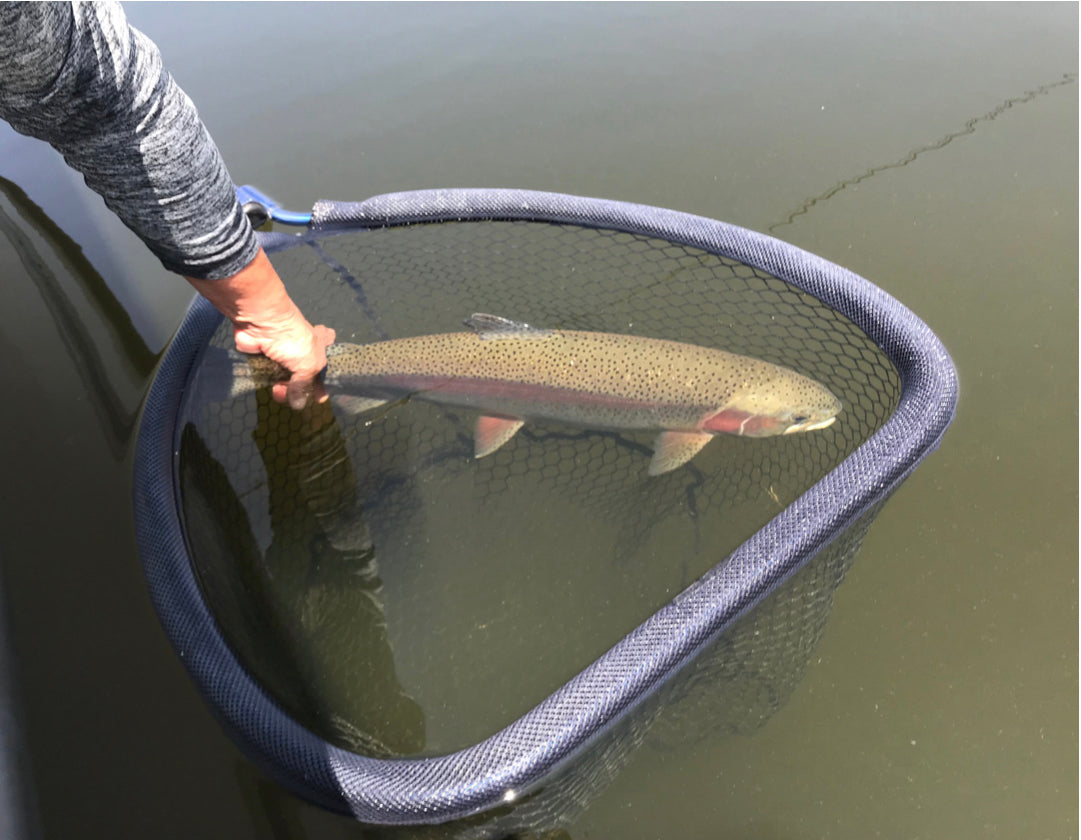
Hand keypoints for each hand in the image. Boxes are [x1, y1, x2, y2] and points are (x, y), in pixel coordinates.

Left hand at [186, 248, 336, 408]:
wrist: (261, 324)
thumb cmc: (293, 341)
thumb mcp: (309, 365)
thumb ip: (304, 387)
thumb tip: (298, 405)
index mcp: (320, 347)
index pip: (327, 366)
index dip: (324, 382)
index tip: (320, 399)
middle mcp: (302, 351)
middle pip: (305, 376)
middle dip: (300, 389)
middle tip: (296, 397)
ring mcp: (283, 355)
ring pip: (286, 378)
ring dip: (284, 389)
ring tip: (279, 391)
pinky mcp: (265, 358)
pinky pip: (269, 376)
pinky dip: (269, 384)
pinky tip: (272, 389)